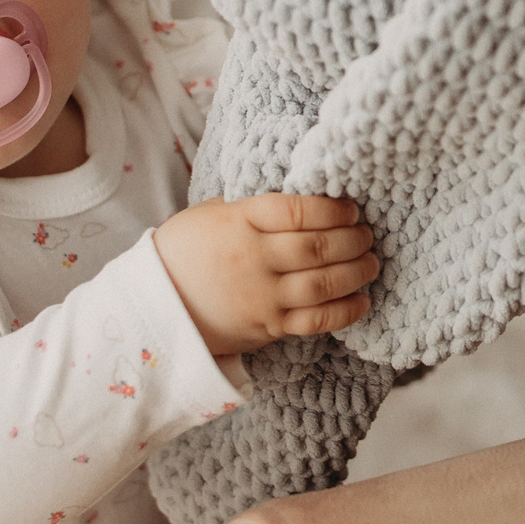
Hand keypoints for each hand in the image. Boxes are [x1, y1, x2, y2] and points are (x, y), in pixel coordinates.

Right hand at [154, 194, 379, 355]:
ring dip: (356, 271)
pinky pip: (316, 320)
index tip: (350, 208)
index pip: (298, 210)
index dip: (333, 208)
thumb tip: (304, 197)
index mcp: (239, 222)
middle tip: (367, 234)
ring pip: (323, 283)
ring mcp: (262, 296)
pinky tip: (361, 299)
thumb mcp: (213, 213)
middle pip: (317, 246)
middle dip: (353, 239)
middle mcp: (254, 259)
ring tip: (370, 262)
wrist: (154, 305)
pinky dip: (345, 311)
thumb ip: (255, 206)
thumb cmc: (186, 250)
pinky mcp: (268, 326)